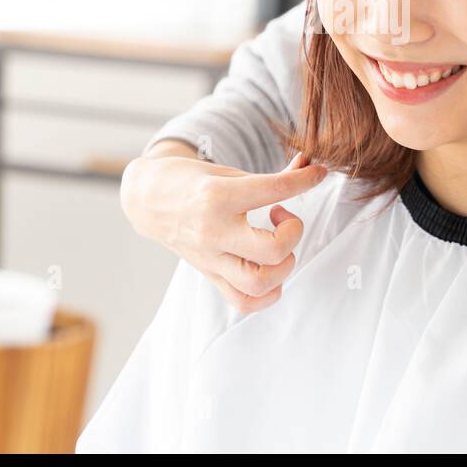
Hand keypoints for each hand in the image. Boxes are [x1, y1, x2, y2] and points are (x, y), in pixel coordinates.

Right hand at [121, 146, 327, 314]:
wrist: (148, 199)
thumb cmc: (190, 182)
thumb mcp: (229, 172)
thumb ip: (273, 176)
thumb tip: (311, 165)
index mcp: (218, 198)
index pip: (275, 190)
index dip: (306, 180)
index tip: (318, 174)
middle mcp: (214, 232)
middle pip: (272, 251)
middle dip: (293, 233)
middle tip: (283, 216)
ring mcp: (210, 259)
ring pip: (260, 284)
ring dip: (284, 266)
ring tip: (277, 245)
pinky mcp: (210, 275)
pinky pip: (244, 302)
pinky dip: (268, 292)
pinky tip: (271, 269)